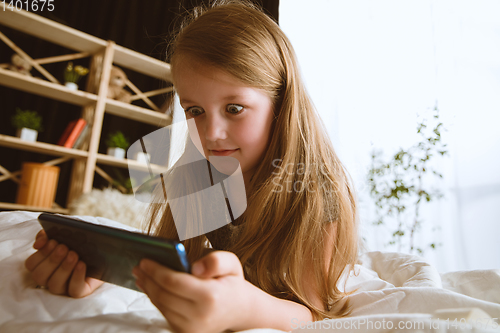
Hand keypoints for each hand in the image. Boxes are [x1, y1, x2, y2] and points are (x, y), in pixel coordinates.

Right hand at [24, 229, 102, 296]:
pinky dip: (77, 277)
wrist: (106, 251)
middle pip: (40, 276)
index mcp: (44, 264)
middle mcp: (51, 278)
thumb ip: (50, 234)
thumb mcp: (68, 233)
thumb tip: (39, 241)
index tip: (53, 241)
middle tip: (64, 247)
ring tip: (74, 254)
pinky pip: (74, 291)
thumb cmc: (83, 241)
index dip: (40, 253)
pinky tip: (82, 264)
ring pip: (55, 285)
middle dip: (52, 260)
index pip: (32, 264)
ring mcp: (65, 287)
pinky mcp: (80, 291)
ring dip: (63, 268)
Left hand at [133, 251, 250, 332]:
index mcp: (210, 296)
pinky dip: (156, 299)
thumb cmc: (231, 283)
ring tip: (141, 274)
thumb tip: (195, 267)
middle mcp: (200, 316)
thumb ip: (216, 261)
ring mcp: (192, 328)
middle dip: (148, 279)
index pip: (174, 282)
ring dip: (149, 289)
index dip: (156, 270)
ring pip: (161, 305)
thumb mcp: (232, 264)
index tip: (145, 260)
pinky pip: (165, 313)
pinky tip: (150, 287)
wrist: (239, 310)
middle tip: (138, 266)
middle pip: (163, 295)